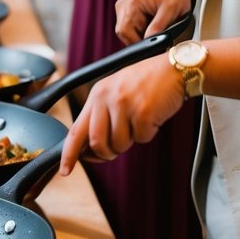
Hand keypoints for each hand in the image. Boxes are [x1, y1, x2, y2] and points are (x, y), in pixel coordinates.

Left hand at [60, 55, 184, 174]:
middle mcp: (106, 98)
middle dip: (106, 153)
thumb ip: (101, 115)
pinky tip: (152, 116)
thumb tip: (90, 148)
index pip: (76, 129)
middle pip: (97, 142)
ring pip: (120, 144)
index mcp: (97, 95)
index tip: (65, 170)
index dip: (69, 153)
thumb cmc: (145, 83)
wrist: (174, 69)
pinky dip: (148, 133)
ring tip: (139, 121)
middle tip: (117, 149)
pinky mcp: (143, 112)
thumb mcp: (115, 91)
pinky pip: (142, 138)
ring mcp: (124, 104)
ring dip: (131, 141)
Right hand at [115, 0, 196, 44]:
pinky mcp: (126, 6)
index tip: (153, 47)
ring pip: (125, 29)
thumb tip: (149, 43)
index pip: (125, 31)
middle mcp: (123, 3)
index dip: (137, 43)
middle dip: (138, 39)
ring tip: (154, 28)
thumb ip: (158, 27)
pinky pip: (128, 24)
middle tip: (156, 38)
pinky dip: (138, 28)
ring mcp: (123, 4)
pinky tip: (150, 24)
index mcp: (132, 2)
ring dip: (139, 33)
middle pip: (122, 32)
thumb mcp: (171, 11)